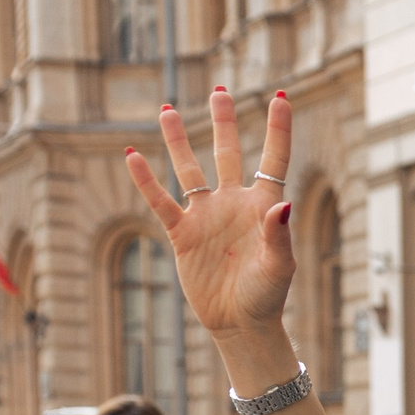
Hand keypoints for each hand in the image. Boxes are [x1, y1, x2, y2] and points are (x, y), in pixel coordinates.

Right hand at [126, 91, 294, 348]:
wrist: (240, 324)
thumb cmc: (267, 296)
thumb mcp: (279, 266)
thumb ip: (278, 234)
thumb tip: (283, 202)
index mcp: (264, 207)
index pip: (273, 160)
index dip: (278, 130)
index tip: (282, 97)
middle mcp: (234, 204)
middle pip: (227, 154)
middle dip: (223, 123)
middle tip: (219, 91)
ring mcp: (206, 217)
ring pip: (189, 170)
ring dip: (178, 141)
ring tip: (166, 109)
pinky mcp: (182, 234)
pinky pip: (161, 202)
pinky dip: (146, 181)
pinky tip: (132, 156)